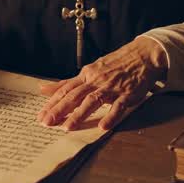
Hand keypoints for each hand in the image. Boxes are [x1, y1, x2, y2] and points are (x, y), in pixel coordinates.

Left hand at [37, 35, 167, 131]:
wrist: (142, 55)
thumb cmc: (115, 64)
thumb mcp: (89, 70)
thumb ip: (68, 82)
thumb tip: (44, 89)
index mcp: (86, 75)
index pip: (65, 90)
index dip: (52, 103)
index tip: (41, 116)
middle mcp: (96, 80)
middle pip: (75, 96)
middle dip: (60, 109)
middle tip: (47, 123)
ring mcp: (112, 87)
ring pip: (93, 100)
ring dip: (80, 114)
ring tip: (68, 127)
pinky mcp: (127, 94)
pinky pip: (118, 106)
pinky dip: (110, 116)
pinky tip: (102, 126)